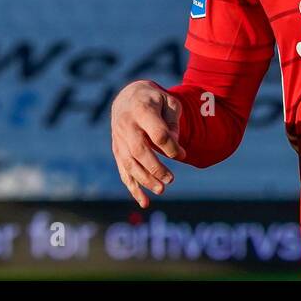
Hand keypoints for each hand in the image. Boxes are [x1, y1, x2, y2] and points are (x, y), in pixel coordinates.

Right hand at [110, 80, 186, 207]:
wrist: (128, 97)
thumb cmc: (154, 101)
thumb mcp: (169, 102)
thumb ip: (173, 122)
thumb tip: (175, 148)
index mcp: (142, 110)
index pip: (157, 133)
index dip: (172, 147)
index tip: (183, 154)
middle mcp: (126, 125)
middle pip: (139, 150)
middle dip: (155, 167)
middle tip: (171, 179)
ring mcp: (119, 139)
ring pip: (130, 163)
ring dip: (145, 180)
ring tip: (161, 190)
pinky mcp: (117, 150)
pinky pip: (123, 171)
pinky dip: (133, 188)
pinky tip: (144, 202)